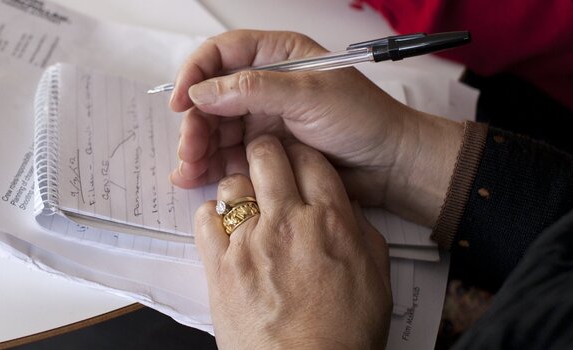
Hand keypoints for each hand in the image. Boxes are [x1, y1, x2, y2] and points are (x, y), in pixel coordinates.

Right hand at [170, 30, 462, 225]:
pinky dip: (207, 167)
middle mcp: (265, 85)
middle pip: (210, 96)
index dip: (196, 73)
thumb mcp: (309, 95)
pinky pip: (225, 156)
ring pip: (214, 129)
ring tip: (189, 170)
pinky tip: (194, 179)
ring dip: (196, 148)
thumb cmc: (363, 120)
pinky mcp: (263, 152)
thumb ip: (253, 90)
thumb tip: (203, 92)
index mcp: (277, 56)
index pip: (222, 54)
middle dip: (195, 122)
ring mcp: (262, 119)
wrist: (391, 166)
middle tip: (190, 148)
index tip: (182, 101)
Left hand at [195, 136, 390, 348]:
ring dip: (239, 188)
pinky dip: (212, 216)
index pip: (310, 159)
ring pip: (232, 184)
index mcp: (331, 222)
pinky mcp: (220, 266)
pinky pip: (204, 219)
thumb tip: (346, 208)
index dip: (301, 154)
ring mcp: (249, 243)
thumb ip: (361, 233)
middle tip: (266, 165)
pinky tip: (225, 228)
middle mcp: (288, 224)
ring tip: (246, 205)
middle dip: (265, 153)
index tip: (296, 160)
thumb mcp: (375, 277)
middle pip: (266, 156)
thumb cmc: (343, 336)